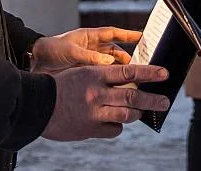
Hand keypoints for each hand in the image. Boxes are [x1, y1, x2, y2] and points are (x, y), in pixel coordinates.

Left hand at [31, 27, 140, 74]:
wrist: (35, 63)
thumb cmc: (51, 50)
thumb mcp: (71, 51)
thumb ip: (89, 57)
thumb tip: (108, 63)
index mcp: (89, 37)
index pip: (113, 33)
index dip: (128, 34)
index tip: (142, 36)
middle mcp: (92, 49)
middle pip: (115, 52)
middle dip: (127, 58)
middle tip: (139, 66)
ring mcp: (90, 61)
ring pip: (111, 65)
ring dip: (120, 71)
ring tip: (131, 79)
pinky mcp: (86, 73)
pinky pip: (102, 76)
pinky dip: (110, 80)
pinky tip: (117, 88)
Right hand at [42, 64, 169, 140]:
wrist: (35, 105)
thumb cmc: (57, 87)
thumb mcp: (80, 73)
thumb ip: (101, 77)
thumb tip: (125, 80)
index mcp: (94, 75)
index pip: (128, 71)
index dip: (149, 72)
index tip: (164, 73)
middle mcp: (96, 93)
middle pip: (133, 96)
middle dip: (153, 99)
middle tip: (165, 102)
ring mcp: (94, 113)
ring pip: (126, 114)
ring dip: (138, 113)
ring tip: (143, 112)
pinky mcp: (90, 129)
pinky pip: (113, 130)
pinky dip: (118, 126)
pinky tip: (115, 123)